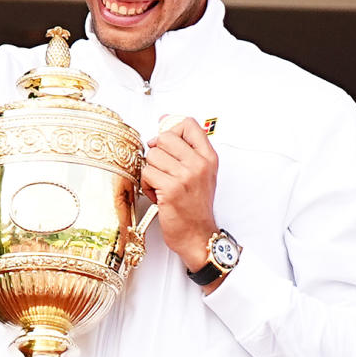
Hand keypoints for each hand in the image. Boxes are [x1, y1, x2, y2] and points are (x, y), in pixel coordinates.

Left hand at [141, 116, 218, 274]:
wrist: (198, 236)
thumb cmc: (196, 206)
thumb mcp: (200, 172)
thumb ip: (185, 147)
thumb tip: (164, 120)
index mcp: (208, 157)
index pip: (189, 124)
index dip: (171, 129)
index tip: (166, 142)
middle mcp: (199, 164)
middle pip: (164, 137)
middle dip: (157, 153)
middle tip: (162, 168)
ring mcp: (185, 176)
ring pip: (152, 155)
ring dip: (151, 171)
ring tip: (162, 184)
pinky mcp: (171, 189)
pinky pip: (147, 173)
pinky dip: (147, 185)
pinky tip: (158, 194)